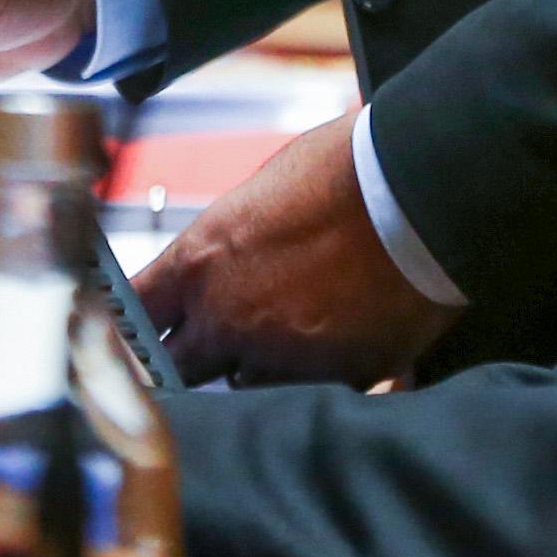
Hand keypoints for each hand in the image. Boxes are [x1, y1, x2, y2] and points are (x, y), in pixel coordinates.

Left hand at [133, 111, 460, 386]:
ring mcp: (283, 356)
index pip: (133, 318)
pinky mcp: (339, 376)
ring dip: (263, 359)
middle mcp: (229, 319)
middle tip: (226, 330)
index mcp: (201, 264)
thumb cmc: (348, 170)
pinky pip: (317, 386)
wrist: (424, 186)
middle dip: (197, 353)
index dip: (132, 330)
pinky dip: (326, 365)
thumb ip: (227, 247)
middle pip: (181, 367)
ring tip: (307, 315)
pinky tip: (352, 324)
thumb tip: (224, 267)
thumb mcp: (263, 194)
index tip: (136, 334)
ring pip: (250, 381)